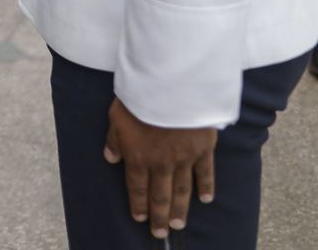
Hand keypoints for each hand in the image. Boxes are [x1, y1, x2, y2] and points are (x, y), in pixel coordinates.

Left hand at [104, 98, 216, 238]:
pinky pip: (205, 172)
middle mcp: (160, 163)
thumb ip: (114, 140)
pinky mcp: (203, 148)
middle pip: (160, 195)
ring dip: (180, 210)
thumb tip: (111, 158)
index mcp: (138, 156)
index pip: (137, 187)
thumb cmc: (139, 96)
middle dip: (159, 216)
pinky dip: (206, 187)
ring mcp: (184, 157)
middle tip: (160, 233)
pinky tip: (205, 199)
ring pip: (181, 190)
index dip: (138, 205)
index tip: (139, 218)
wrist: (170, 85)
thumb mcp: (116, 116)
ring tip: (178, 225)